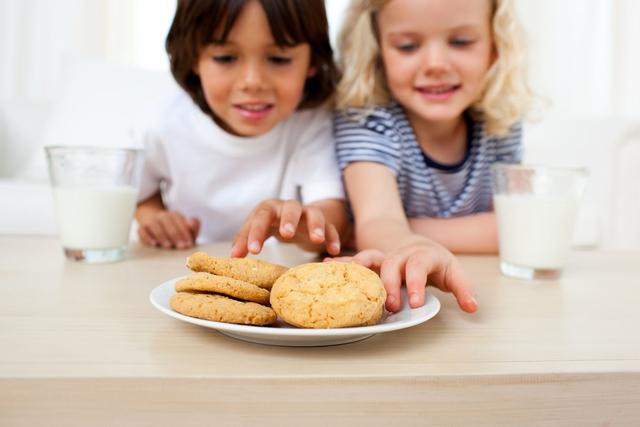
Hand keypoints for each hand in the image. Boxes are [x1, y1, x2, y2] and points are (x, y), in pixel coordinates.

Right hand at [137, 210, 199, 249]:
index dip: (185, 233)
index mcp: (174, 215)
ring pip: (155, 226)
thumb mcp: (185, 227)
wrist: (153, 221)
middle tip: (181, 246)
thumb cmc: (174, 229)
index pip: (180, 222)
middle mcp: (162, 216)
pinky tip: (154, 243)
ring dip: (162, 236)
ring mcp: (151, 221)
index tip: (189, 243)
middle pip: (168, 223)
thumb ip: (193, 226)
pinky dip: (148, 237)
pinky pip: (142, 231)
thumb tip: (192, 223)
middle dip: (176, 235)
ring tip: (169, 246)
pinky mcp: (142, 228)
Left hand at [231, 199, 340, 256]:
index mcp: (270, 208)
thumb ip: (244, 240)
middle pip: (291, 207)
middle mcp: (289, 208)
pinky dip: (332, 237)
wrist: (295, 217)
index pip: (261, 216)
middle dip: (289, 219)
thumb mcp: (257, 229)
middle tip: (286, 234)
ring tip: (317, 240)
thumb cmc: (271, 224)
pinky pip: (330, 228)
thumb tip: (234, 257)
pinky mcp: (323, 223)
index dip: (256, 232)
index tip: (252, 251)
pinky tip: (333, 251)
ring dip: (316, 225)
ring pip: (314, 214)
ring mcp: (308, 214)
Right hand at [329, 244, 476, 313]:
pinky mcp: (372, 262)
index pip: (419, 265)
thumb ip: (463, 289)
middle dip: (389, 284)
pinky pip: (355, 260)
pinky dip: (341, 262)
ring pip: (370, 257)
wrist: (419, 244)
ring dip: (359, 268)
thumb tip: (472, 307)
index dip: (416, 283)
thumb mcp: (453, 273)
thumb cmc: (437, 263)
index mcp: (423, 255)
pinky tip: (327, 266)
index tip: (415, 303)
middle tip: (390, 306)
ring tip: (346, 278)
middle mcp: (402, 253)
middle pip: (392, 263)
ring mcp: (385, 255)